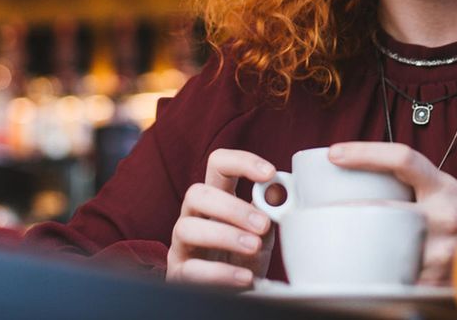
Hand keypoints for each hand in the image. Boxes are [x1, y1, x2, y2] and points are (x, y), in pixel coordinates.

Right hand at [166, 148, 277, 288]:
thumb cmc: (245, 259)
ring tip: (253, 247)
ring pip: (187, 228)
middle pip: (197, 193)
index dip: (241, 162)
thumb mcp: (263, 234)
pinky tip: (244, 277)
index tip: (269, 173)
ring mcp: (182, 245)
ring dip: (225, 235)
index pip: (218, 165)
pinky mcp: (179, 274)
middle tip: (262, 224)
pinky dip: (220, 272)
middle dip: (231, 207)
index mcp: (215, 199)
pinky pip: (191, 269)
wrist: (236, 295)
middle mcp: (193, 216)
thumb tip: (277, 190)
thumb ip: (268, 212)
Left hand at [328, 141, 456, 284]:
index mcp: (442, 187)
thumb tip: (359, 175)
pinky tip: (370, 274)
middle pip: (383, 211)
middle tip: (322, 214)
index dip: (365, 153)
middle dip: (348, 213)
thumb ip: (411, 183)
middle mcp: (443, 215)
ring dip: (361, 249)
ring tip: (338, 250)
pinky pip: (399, 278)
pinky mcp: (438, 280)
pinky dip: (382, 276)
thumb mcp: (443, 189)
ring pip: (386, 247)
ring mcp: (442, 251)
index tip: (334, 154)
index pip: (402, 159)